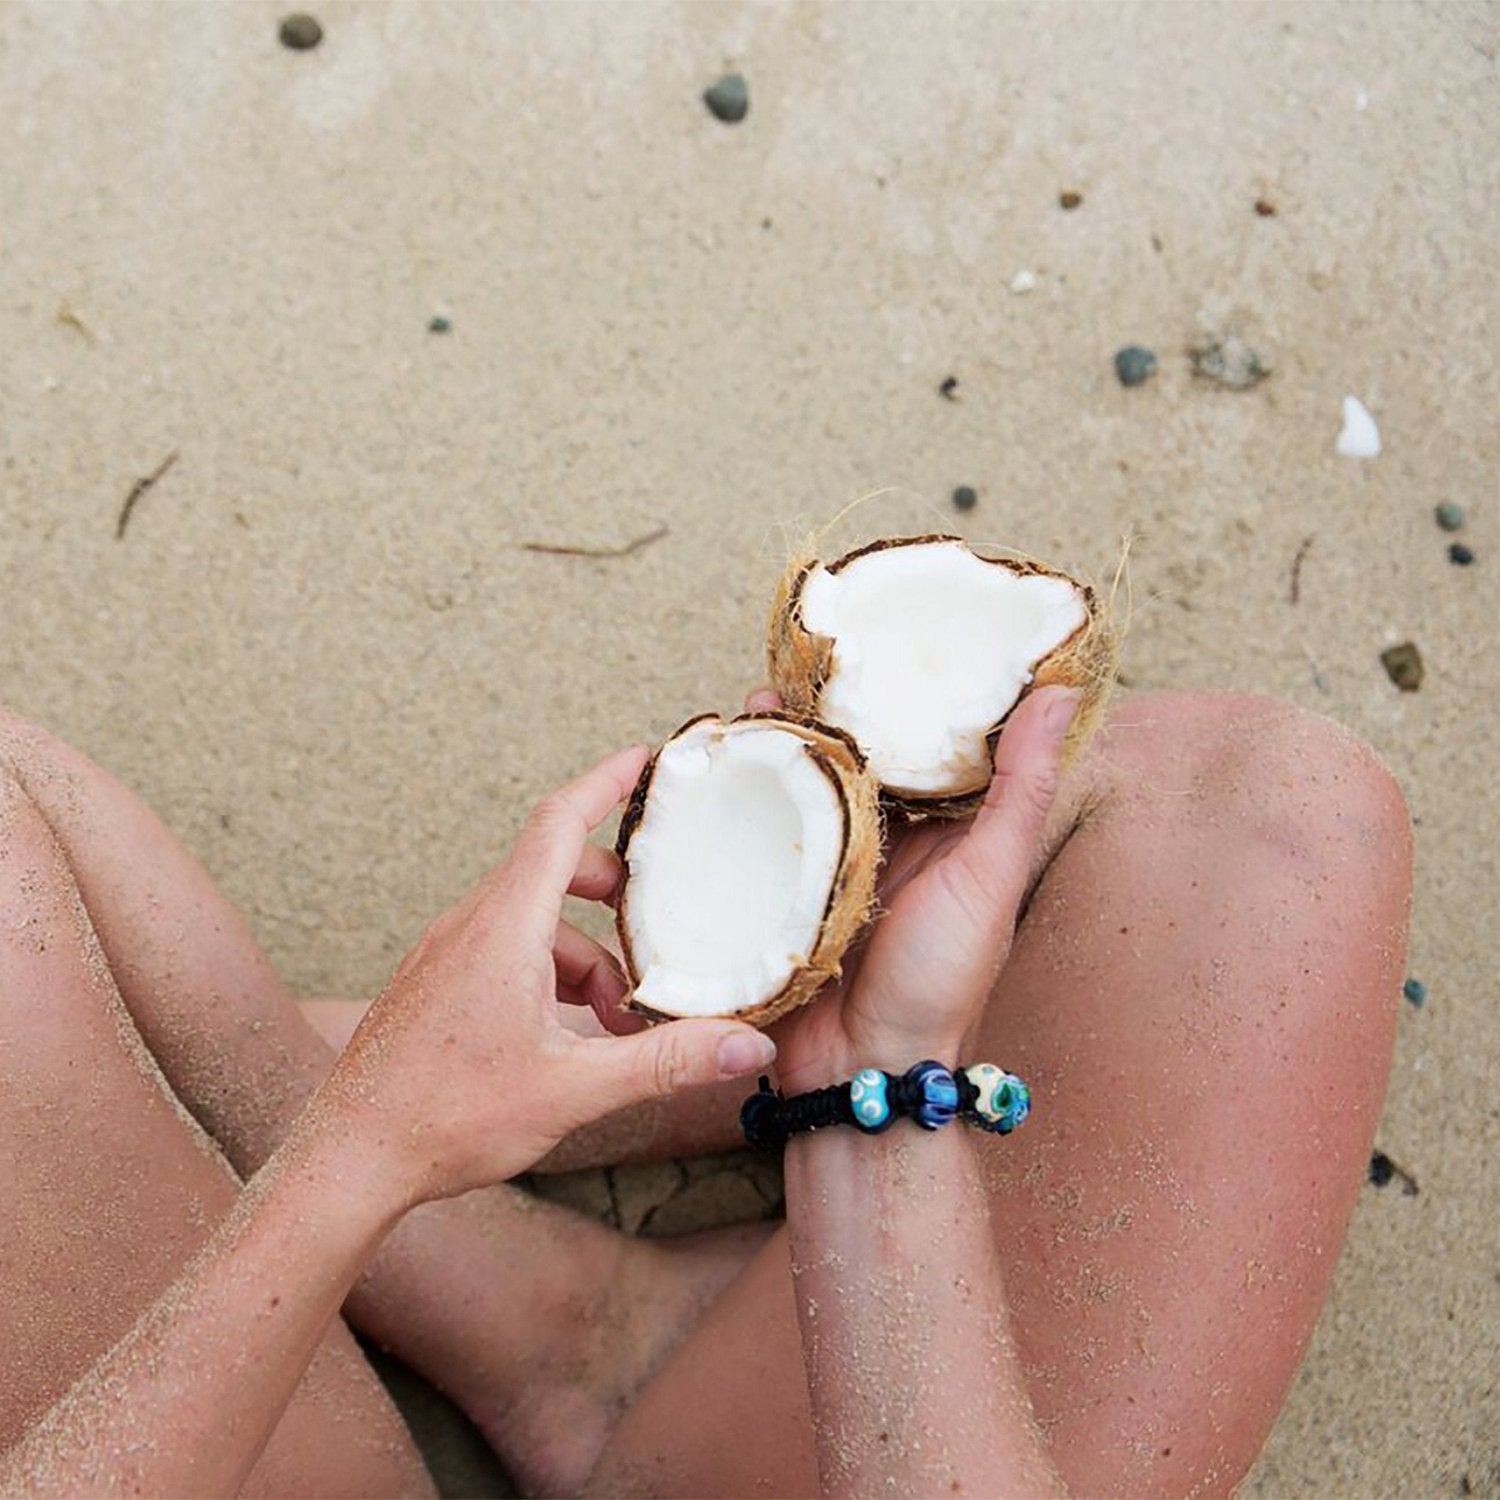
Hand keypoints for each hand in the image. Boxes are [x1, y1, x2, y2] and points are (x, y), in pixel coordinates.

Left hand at [313, 746, 776, 1206]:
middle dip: (615, 896)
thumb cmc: (446, 1118)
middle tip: (662, 926)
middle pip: (555, 871)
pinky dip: (549, 974)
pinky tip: (571, 1035)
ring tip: (621, 1020)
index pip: (559, 822)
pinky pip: (505, 951)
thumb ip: (666, 1062)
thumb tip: (746, 1043)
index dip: (605, 782)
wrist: (349, 1159)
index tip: (644, 759)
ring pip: (534, 922)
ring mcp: (446, 953)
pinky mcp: (435, 983)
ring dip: (586, 954)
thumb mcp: (574, 1088)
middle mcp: (470, 926)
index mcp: (504, 927)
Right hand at [745, 687, 1079, 1090]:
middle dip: (819, 704)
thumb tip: (1061, 693)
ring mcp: (823, 862)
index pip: (921, 737)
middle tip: (792, 661)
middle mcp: (881, 836)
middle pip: (848, 751)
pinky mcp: (777, 890)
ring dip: (772, 742)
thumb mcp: (990, 875)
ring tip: (748, 705)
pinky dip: (735, 796)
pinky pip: (754, 830)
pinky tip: (712, 765)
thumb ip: (1021, 788)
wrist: (864, 1073)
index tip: (884, 634)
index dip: (903, 687)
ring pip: (796, 782)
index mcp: (938, 825)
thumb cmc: (943, 982)